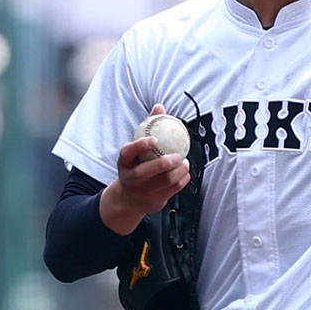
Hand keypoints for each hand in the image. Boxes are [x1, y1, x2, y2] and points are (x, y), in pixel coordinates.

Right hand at [100, 104, 190, 234]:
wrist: (128, 199)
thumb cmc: (136, 166)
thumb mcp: (137, 149)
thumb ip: (149, 128)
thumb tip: (159, 107)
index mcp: (124, 163)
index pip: (128, 152)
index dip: (140, 145)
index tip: (154, 139)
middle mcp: (130, 179)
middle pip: (146, 172)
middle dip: (164, 164)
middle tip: (178, 156)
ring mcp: (141, 192)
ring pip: (163, 183)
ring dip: (178, 172)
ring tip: (185, 162)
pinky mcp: (154, 202)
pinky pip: (172, 191)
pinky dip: (182, 181)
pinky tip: (186, 173)